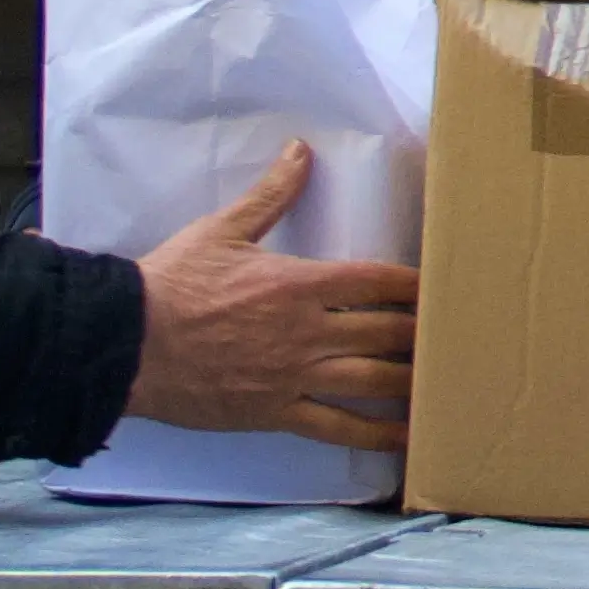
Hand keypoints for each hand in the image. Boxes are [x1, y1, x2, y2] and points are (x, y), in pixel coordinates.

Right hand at [121, 144, 422, 449]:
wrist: (128, 344)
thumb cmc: (172, 284)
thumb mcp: (222, 230)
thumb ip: (271, 194)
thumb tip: (300, 150)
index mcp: (298, 283)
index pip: (376, 280)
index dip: (415, 284)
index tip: (445, 286)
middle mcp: (307, 332)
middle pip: (386, 332)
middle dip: (424, 334)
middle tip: (460, 336)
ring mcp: (295, 377)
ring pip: (372, 381)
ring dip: (412, 381)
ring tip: (447, 383)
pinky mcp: (277, 414)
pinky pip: (337, 427)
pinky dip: (375, 434)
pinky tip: (406, 438)